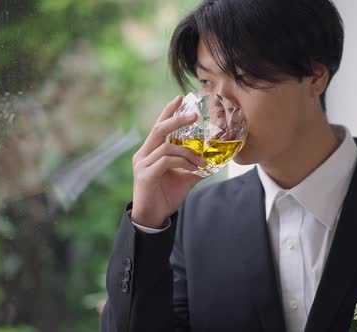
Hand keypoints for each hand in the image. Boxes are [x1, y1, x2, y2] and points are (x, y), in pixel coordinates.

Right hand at [130, 96, 206, 228]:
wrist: (153, 218)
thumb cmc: (165, 196)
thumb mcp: (183, 178)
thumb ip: (194, 167)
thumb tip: (214, 161)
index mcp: (150, 152)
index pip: (158, 127)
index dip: (168, 112)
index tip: (179, 99)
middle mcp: (143, 155)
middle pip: (158, 130)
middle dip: (176, 119)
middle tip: (194, 115)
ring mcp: (142, 164)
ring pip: (167, 147)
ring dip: (189, 153)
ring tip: (202, 163)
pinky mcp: (145, 175)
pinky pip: (167, 161)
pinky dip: (183, 162)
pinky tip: (194, 169)